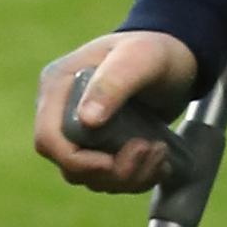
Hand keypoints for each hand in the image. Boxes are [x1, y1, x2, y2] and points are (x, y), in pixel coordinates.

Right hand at [34, 31, 199, 194]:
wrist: (178, 57)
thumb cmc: (156, 49)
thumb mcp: (140, 58)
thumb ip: (114, 83)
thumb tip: (88, 120)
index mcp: (58, 86)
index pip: (49, 139)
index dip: (76, 160)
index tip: (111, 162)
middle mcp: (63, 112)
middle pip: (70, 165)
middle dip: (111, 171)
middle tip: (150, 149)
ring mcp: (82, 131)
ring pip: (92, 177)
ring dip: (129, 176)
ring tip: (160, 150)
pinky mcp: (102, 145)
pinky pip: (110, 177)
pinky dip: (136, 177)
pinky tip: (160, 159)